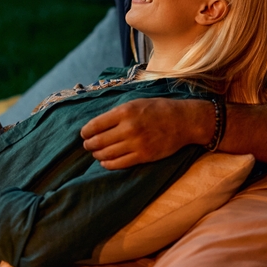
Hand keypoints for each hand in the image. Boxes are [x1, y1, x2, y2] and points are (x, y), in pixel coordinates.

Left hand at [80, 98, 210, 168]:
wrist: (183, 121)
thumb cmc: (158, 109)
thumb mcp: (135, 103)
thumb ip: (117, 113)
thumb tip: (97, 124)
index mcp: (125, 112)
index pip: (95, 125)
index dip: (86, 131)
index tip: (84, 134)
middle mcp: (129, 128)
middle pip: (98, 141)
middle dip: (89, 144)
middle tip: (87, 144)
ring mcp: (136, 144)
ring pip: (107, 154)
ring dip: (97, 154)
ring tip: (95, 152)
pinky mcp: (143, 156)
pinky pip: (119, 163)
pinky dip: (107, 164)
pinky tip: (104, 162)